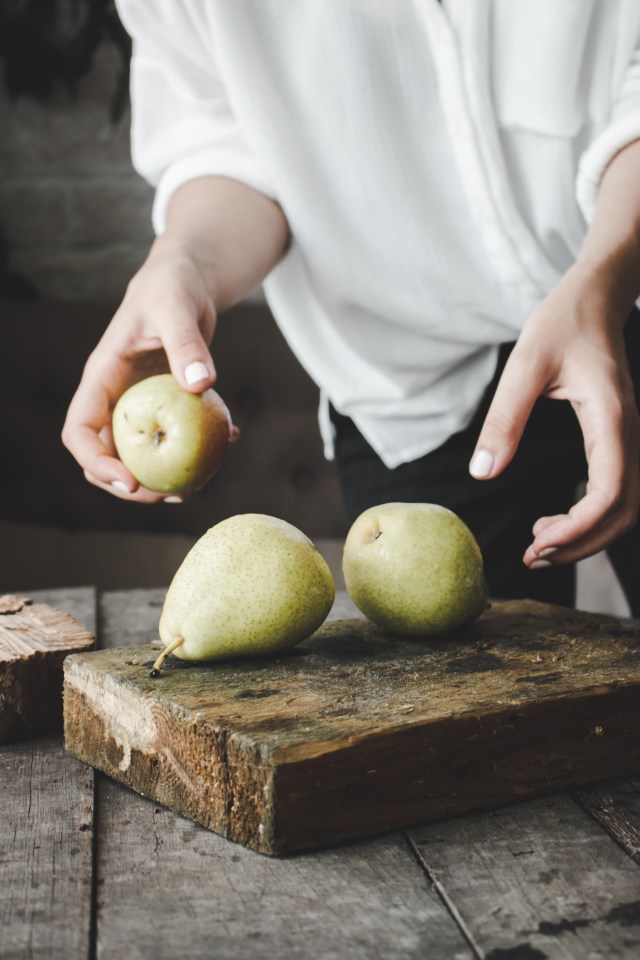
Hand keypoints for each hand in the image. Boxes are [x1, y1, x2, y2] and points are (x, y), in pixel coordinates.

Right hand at [62, 237, 231, 501]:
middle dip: (129, 486)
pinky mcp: (164, 403)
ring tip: (196, 485)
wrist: (188, 278)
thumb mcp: (178, 307)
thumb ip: (186, 343)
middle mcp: (114, 395)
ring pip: (138, 453)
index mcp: (102, 377)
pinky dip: (197, 447)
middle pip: (104, 454)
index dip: (96, 462)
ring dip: (162, 475)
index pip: (80, 429)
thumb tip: (200, 385)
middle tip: (171, 496)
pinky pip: (173, 436)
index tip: (132, 481)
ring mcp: (138, 402)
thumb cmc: (174, 284)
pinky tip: (231, 438)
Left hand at [469, 264, 639, 566]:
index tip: (538, 544)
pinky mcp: (618, 440)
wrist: (596, 296)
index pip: (610, 493)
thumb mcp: (523, 366)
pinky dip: (590, 517)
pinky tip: (554, 522)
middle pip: (624, 511)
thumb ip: (504, 419)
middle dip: (582, 544)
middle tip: (532, 557)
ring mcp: (629, 439)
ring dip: (587, 535)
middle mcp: (630, 435)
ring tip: (540, 546)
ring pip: (625, 507)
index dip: (579, 529)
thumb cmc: (562, 323)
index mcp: (612, 420)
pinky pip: (616, 491)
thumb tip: (482, 472)